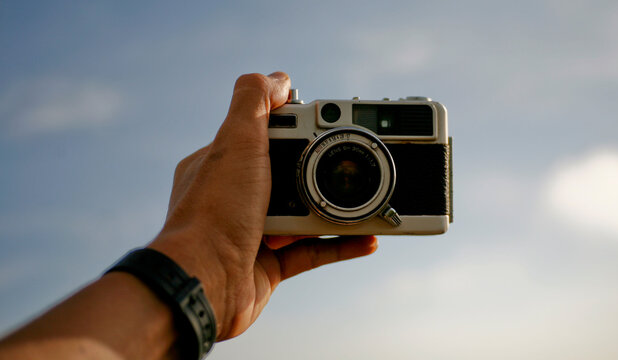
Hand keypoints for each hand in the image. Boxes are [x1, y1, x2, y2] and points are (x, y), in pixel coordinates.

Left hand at [150, 72, 377, 340]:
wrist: (204, 285)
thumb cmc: (215, 213)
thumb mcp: (234, 142)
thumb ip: (254, 102)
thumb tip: (279, 79)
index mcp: (222, 163)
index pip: (267, 134)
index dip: (301, 127)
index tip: (332, 124)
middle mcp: (235, 196)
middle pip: (292, 174)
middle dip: (325, 170)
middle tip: (357, 164)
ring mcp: (252, 231)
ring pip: (305, 214)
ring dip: (339, 209)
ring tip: (372, 200)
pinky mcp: (270, 265)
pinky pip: (313, 251)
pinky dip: (341, 245)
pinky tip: (368, 238)